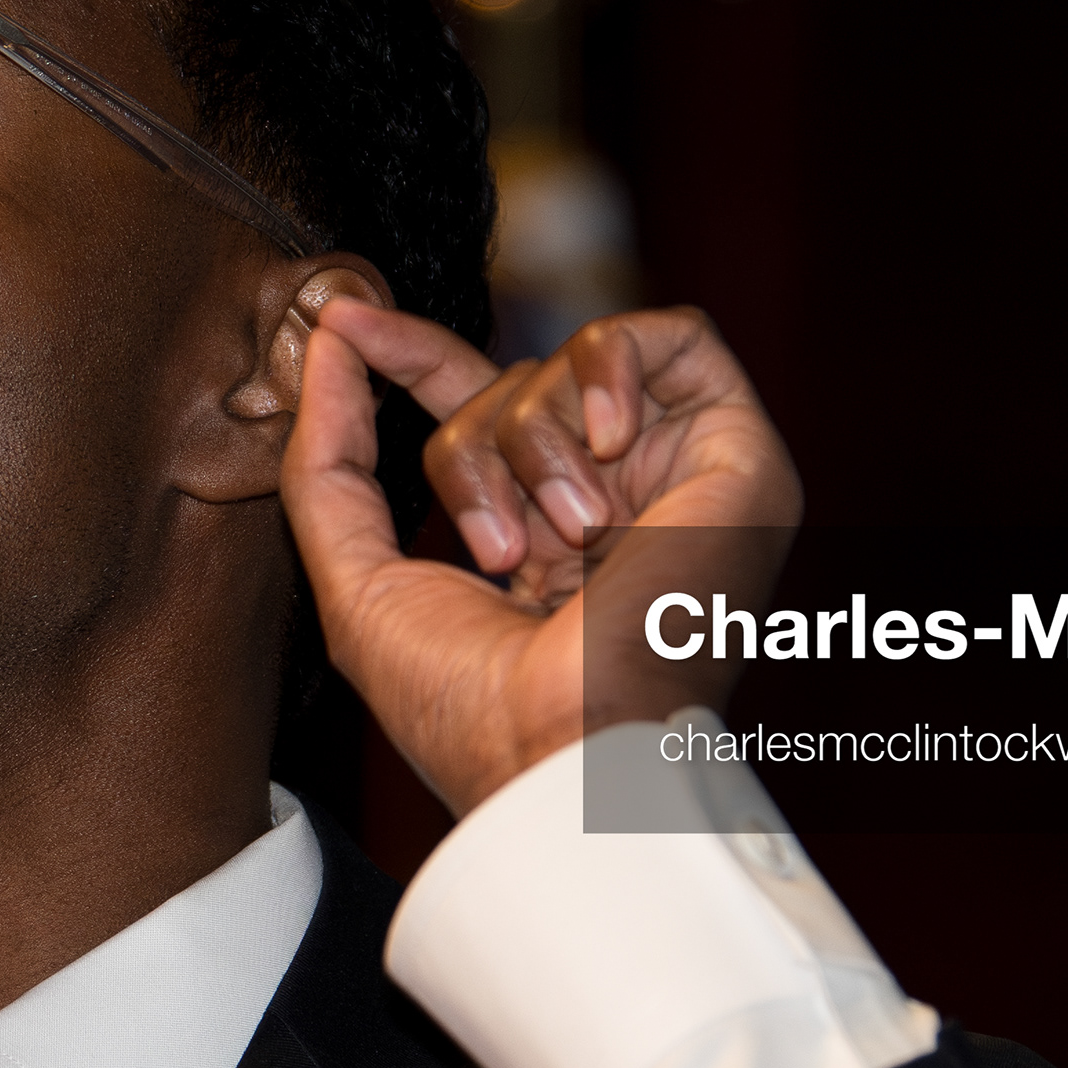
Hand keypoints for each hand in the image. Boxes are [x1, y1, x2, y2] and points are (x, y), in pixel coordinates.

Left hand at [284, 300, 800, 815]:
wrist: (566, 747)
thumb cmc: (465, 700)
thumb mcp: (358, 577)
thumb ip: (328, 460)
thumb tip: (329, 336)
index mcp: (533, 538)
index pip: (473, 409)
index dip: (409, 357)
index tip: (345, 320)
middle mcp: (607, 501)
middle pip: (507, 386)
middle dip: (470, 452)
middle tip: (500, 552)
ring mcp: (674, 475)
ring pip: (571, 365)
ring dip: (537, 444)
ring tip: (571, 537)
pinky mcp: (739, 453)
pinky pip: (675, 334)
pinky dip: (616, 370)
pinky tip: (609, 445)